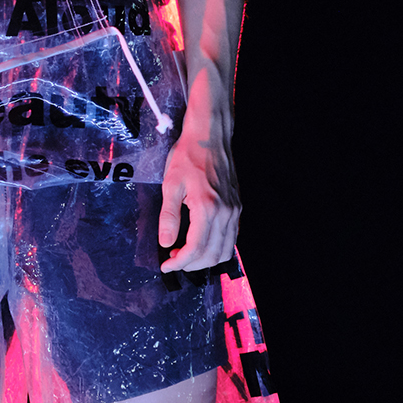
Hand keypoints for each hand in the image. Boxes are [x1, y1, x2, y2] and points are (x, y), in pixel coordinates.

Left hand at [157, 135, 239, 272]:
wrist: (210, 137)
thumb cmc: (188, 156)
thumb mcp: (171, 184)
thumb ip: (169, 216)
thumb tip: (166, 243)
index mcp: (207, 208)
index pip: (195, 249)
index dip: (179, 263)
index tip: (165, 266)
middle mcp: (225, 213)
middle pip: (211, 255)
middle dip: (191, 265)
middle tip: (173, 260)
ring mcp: (234, 211)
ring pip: (224, 251)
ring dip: (205, 260)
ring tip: (186, 254)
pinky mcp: (237, 207)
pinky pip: (231, 238)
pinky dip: (217, 249)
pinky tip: (202, 243)